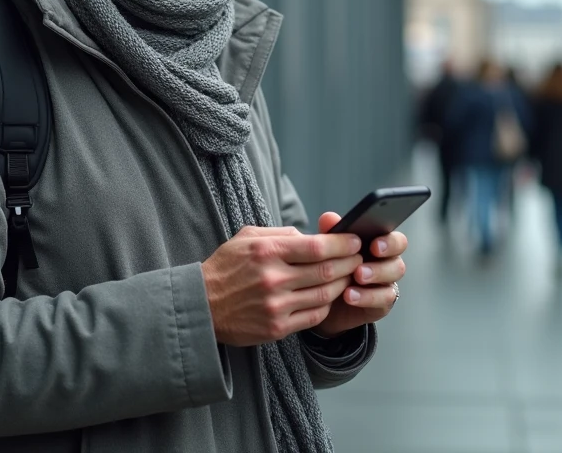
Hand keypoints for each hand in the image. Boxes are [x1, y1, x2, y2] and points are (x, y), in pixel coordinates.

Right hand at [201, 226, 362, 346]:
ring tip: (349, 277)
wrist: (201, 305)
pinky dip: (327, 305)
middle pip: (327, 271)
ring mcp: (276, 306)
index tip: (355, 241)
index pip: (318, 247)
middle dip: (350, 263)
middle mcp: (273, 279)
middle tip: (360, 258)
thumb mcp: (247, 238)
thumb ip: (281, 233)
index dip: (343, 244)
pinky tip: (329, 296)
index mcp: (267, 251)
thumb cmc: (226, 267)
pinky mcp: (276, 328)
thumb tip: (312, 236)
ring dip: (343, 285)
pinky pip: (314, 317)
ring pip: (325, 295)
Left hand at [310, 213, 407, 338]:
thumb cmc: (330, 270)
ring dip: (375, 277)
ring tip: (355, 278)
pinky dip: (367, 297)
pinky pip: (384, 300)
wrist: (321, 301)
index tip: (374, 245)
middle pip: (398, 261)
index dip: (389, 242)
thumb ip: (330, 234)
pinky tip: (350, 296)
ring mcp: (385, 284)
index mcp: (378, 245)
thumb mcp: (327, 251)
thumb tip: (328, 218)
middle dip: (382, 264)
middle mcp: (386, 264)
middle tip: (361, 267)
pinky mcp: (381, 304)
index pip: (395, 240)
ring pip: (392, 280)